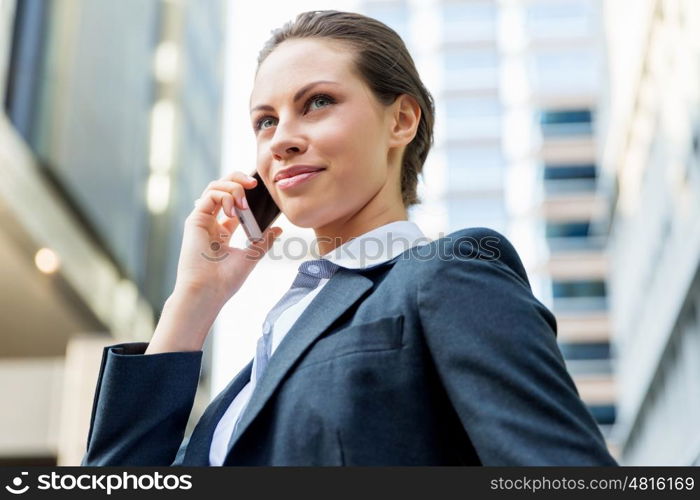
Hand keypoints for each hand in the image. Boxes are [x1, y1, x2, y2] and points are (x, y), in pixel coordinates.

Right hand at [173, 170, 281, 304]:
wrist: (208, 292)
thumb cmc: (225, 280)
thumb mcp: (251, 256)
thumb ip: (263, 241)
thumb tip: (279, 229)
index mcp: (223, 231)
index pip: (234, 202)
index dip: (246, 192)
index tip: (261, 190)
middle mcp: (211, 223)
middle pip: (222, 189)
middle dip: (238, 180)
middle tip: (255, 183)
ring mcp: (202, 220)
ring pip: (214, 187)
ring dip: (233, 187)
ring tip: (245, 202)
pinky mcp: (195, 220)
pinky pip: (210, 195)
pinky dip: (225, 196)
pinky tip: (235, 210)